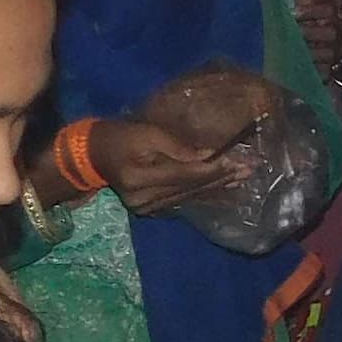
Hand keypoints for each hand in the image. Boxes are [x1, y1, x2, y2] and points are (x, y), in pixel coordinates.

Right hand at [89, 112, 251, 220]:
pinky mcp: (151, 209)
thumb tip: (210, 155)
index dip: (214, 168)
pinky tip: (224, 191)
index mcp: (141, 179)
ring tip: (243, 179)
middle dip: (223, 179)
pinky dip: (205, 195)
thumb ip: (178, 146)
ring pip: (190, 197)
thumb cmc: (119, 137)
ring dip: (219, 188)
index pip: (187, 174)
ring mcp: (147, 208)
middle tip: (250, 170)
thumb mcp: (146, 132)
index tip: (239, 160)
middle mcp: (145, 199)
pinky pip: (184, 202)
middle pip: (192, 188)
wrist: (92, 157)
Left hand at [281, 0, 341, 78]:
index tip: (293, 13)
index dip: (311, 11)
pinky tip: (297, 69)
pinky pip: (323, 72)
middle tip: (288, 35)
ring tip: (290, 53)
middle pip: (328, 33)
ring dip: (308, 54)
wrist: (338, 43)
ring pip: (326, 54)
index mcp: (330, 11)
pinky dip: (311, 71)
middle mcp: (336, 31)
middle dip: (308, 34)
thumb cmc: (316, 16)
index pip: (327, 9)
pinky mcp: (330, 70)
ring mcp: (335, 52)